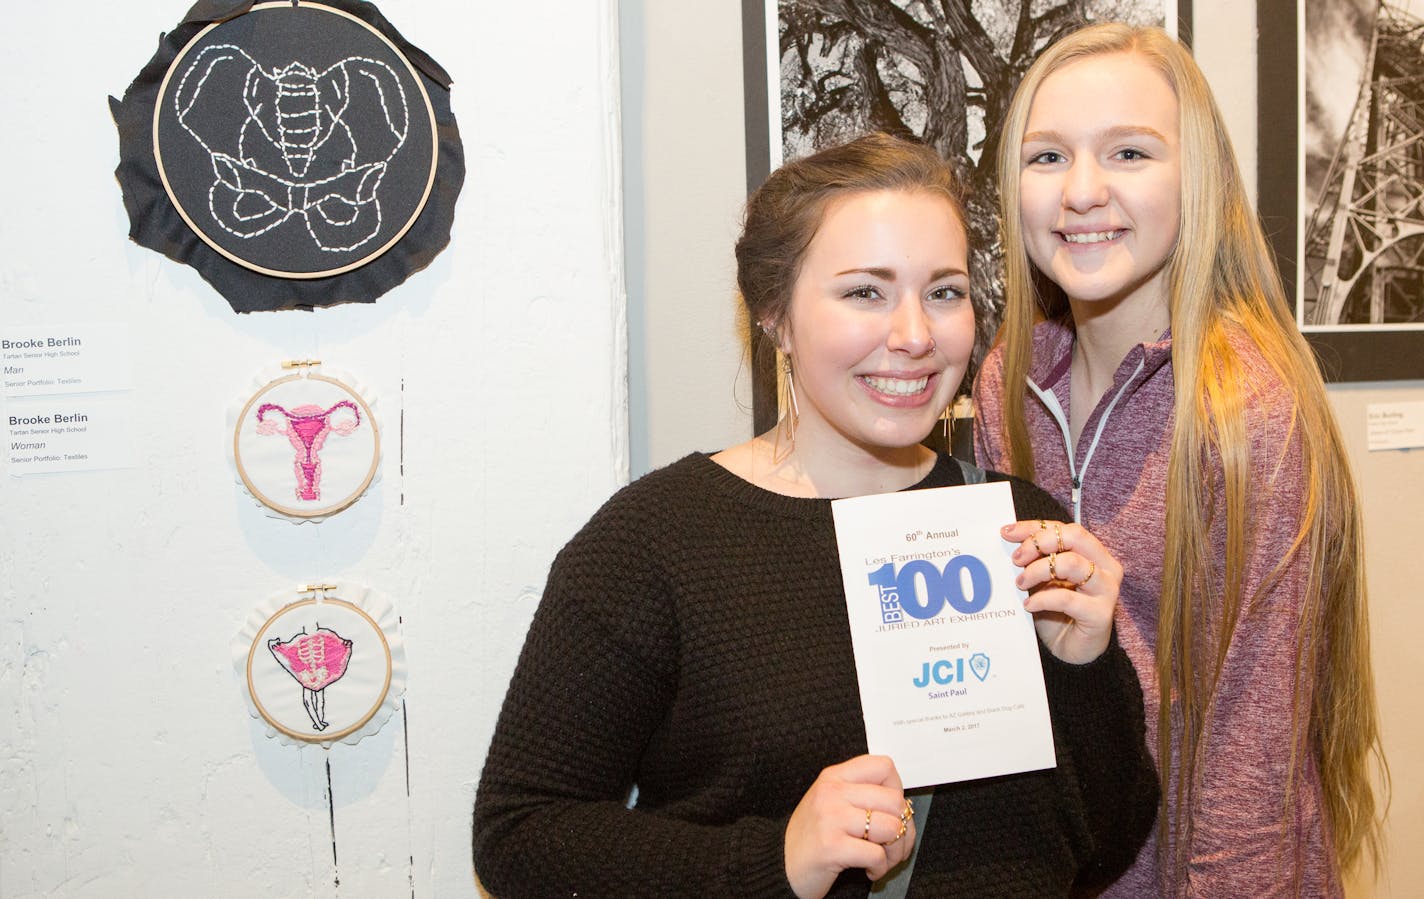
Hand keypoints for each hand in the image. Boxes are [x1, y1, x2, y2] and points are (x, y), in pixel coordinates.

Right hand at [783, 755, 916, 898]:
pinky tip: (869, 870)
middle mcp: (832, 792)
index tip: (890, 810)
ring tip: (882, 859)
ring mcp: (831, 818)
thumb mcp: (830, 802)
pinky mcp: (832, 846)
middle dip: (904, 829)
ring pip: (891, 828)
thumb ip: (859, 793)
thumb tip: (903, 804)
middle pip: (894, 801)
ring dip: (894, 852)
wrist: (779, 864)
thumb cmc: (810, 836)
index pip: (884, 766)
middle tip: (893, 844)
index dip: (897, 789)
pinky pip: (877, 855)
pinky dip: (880, 868)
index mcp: (834, 776)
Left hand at [1001, 519, 1120, 663]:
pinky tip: (1028, 605)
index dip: (1033, 528)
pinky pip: (1066, 599)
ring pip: (1071, 563)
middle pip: (1074, 536)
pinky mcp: (1101, 613)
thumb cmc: (1056, 611)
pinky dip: (1042, 599)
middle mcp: (1105, 566)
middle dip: (1038, 543)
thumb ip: (1035, 557)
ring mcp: (1106, 589)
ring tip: (1020, 583)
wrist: (1070, 649)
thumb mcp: (1043, 578)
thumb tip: (1008, 535)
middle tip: (1016, 560)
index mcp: (1093, 553)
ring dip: (1038, 570)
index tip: (1006, 532)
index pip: (1064, 529)